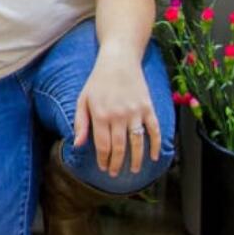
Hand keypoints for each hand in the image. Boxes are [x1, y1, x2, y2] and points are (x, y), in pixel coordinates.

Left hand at [73, 53, 160, 177]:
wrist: (119, 60)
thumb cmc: (98, 81)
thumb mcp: (82, 99)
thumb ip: (80, 123)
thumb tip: (77, 145)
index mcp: (100, 114)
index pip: (103, 145)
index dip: (103, 160)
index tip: (104, 168)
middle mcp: (118, 115)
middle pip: (120, 148)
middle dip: (117, 164)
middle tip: (115, 173)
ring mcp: (135, 112)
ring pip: (137, 143)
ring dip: (136, 160)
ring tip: (132, 170)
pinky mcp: (148, 107)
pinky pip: (154, 130)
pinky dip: (156, 145)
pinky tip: (154, 157)